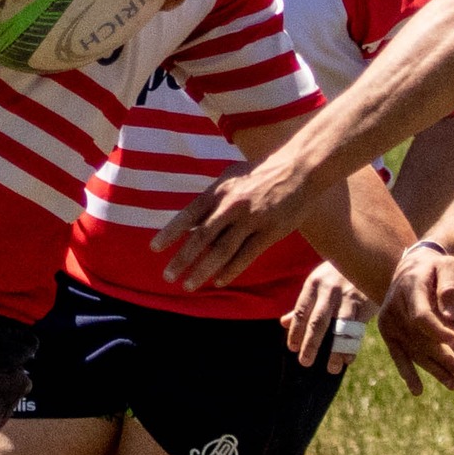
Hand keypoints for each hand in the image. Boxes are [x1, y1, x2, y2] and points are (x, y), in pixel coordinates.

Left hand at [154, 151, 305, 288]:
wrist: (298, 169)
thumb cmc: (260, 173)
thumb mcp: (231, 178)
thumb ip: (212, 198)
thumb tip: (191, 220)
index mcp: (219, 191)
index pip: (188, 214)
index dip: (170, 233)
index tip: (155, 249)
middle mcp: (231, 206)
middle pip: (201, 237)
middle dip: (182, 259)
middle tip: (167, 276)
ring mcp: (251, 220)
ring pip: (221, 251)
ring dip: (202, 270)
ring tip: (188, 285)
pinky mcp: (269, 232)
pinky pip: (246, 256)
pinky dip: (230, 271)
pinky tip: (218, 281)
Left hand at [282, 262, 374, 374]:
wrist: (369, 256)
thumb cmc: (339, 273)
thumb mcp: (319, 284)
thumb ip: (304, 305)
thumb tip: (284, 323)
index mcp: (314, 284)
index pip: (301, 311)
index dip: (296, 331)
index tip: (292, 348)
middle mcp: (329, 290)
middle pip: (318, 321)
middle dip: (311, 344)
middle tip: (304, 362)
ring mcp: (348, 297)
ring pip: (340, 328)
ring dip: (336, 350)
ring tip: (331, 369)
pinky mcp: (364, 303)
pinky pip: (357, 329)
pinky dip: (353, 345)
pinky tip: (348, 359)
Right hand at [376, 241, 453, 394]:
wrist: (413, 265)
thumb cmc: (436, 265)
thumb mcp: (448, 266)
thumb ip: (450, 287)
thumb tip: (449, 315)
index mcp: (408, 289)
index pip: (421, 316)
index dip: (439, 331)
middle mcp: (393, 307)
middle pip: (418, 339)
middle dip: (443, 358)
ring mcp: (388, 321)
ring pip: (411, 351)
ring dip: (433, 369)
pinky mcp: (388, 331)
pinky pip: (398, 354)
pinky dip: (408, 372)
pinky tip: (418, 390)